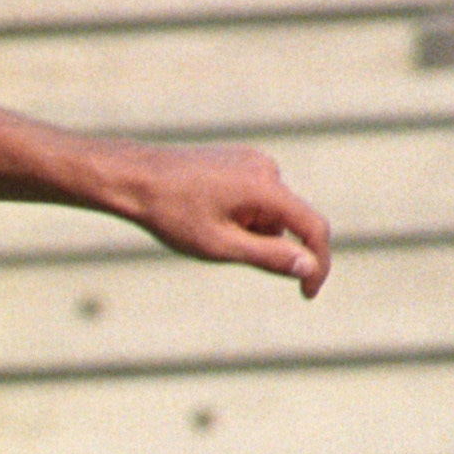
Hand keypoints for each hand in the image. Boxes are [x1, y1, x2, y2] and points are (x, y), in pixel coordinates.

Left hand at [117, 143, 332, 296]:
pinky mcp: (240, 161)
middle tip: (219, 249)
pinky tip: (204, 215)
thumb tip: (309, 267)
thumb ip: (268, 256)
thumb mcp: (220, 245)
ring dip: (249, 231)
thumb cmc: (172, 214)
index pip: (312, 228)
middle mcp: (267, 169)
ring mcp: (254, 161)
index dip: (317, 263)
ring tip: (202, 227)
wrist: (135, 177)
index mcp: (267, 188)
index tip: (308, 292)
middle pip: (287, 222)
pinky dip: (242, 216)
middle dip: (265, 246)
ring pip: (268, 212)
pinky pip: (255, 198)